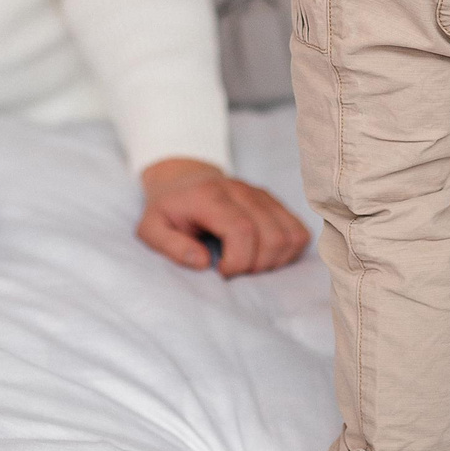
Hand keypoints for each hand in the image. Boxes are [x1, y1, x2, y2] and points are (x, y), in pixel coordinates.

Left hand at [137, 157, 312, 277]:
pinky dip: (287, 251)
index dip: (238, 261)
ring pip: (291, 235)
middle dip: (256, 266)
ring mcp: (260, 194)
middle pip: (272, 236)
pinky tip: (263, 255)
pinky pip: (298, 231)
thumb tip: (203, 262)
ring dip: (274, 261)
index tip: (220, 272)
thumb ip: (170, 246)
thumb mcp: (150, 228)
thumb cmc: (167, 209)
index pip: (243, 230)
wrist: (181, 178)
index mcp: (210, 196)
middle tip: (233, 270)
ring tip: (248, 264)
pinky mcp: (273, 201)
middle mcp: (241, 190)